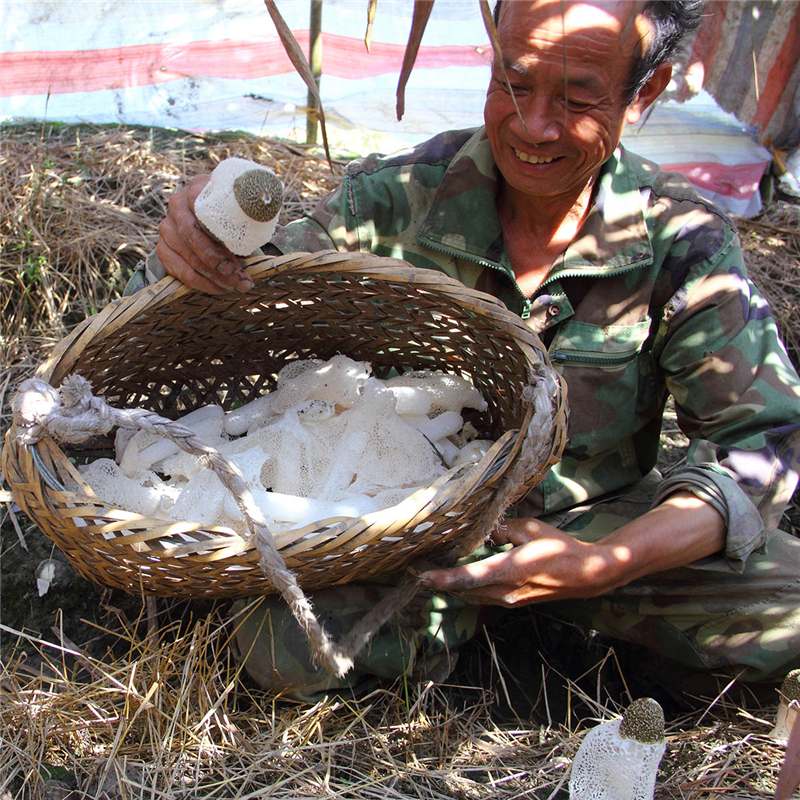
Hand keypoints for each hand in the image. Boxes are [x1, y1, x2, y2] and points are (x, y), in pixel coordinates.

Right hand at [157, 174, 253, 293]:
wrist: (216, 223)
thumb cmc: (233, 216)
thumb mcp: (243, 209)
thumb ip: (251, 210)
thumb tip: (265, 212)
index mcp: (197, 189)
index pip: (199, 204)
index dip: (216, 230)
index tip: (237, 249)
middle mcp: (177, 206)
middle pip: (192, 236)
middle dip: (217, 261)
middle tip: (238, 276)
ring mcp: (168, 228)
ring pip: (187, 256)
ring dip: (214, 276)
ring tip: (236, 285)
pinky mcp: (164, 249)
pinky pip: (180, 271)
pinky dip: (202, 283)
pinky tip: (219, 288)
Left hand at [418, 491, 725, 607]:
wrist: (586, 575)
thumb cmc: (560, 548)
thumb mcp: (530, 530)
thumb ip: (503, 529)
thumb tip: (483, 529)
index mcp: (509, 571)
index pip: (468, 577)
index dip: (442, 579)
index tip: (421, 577)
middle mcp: (505, 591)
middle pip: (463, 591)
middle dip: (439, 584)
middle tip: (416, 573)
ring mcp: (509, 600)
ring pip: (472, 596)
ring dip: (452, 588)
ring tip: (431, 576)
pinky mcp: (514, 602)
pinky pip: (483, 597)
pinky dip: (467, 589)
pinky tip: (460, 579)